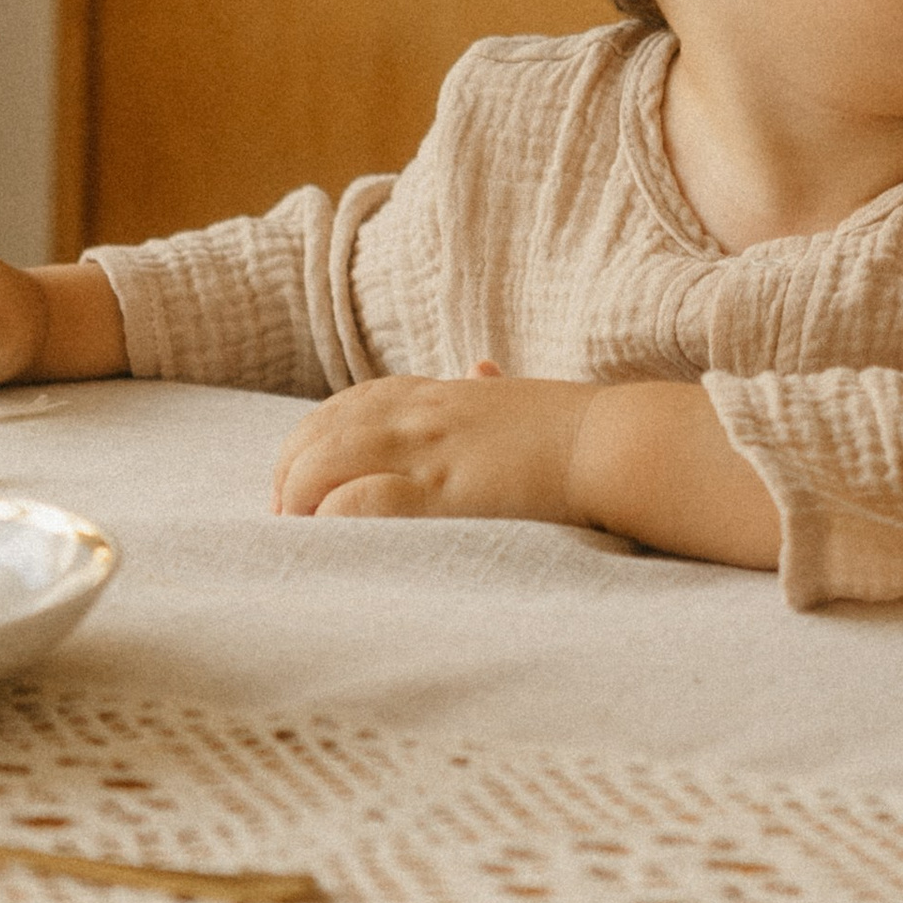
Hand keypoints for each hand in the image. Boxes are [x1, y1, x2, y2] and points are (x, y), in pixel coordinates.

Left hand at [272, 370, 592, 523]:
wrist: (614, 444)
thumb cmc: (573, 429)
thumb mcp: (519, 396)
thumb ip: (489, 387)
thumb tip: (482, 366)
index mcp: (435, 394)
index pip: (340, 407)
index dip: (308, 446)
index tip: (303, 485)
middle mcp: (419, 415)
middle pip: (315, 434)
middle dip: (288, 478)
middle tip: (289, 520)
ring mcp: (429, 451)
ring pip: (322, 463)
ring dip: (298, 501)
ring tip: (302, 535)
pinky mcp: (443, 493)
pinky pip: (362, 500)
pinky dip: (333, 518)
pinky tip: (331, 537)